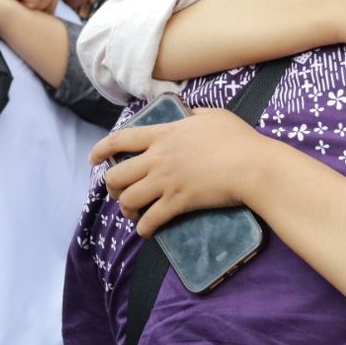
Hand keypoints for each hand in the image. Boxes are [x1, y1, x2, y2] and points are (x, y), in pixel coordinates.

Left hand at [92, 109, 266, 235]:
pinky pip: (150, 219)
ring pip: (128, 199)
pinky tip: (147, 230)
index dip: (101, 149)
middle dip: (113, 187)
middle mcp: (159, 158)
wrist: (253, 166)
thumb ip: (195, 115)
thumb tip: (189, 114)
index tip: (92, 158)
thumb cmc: (239, 139)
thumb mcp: (214, 116)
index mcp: (165, 135)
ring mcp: (166, 181)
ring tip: (134, 213)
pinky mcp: (178, 202)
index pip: (122, 140)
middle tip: (120, 192)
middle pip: (117, 175)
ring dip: (127, 208)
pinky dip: (144, 228)